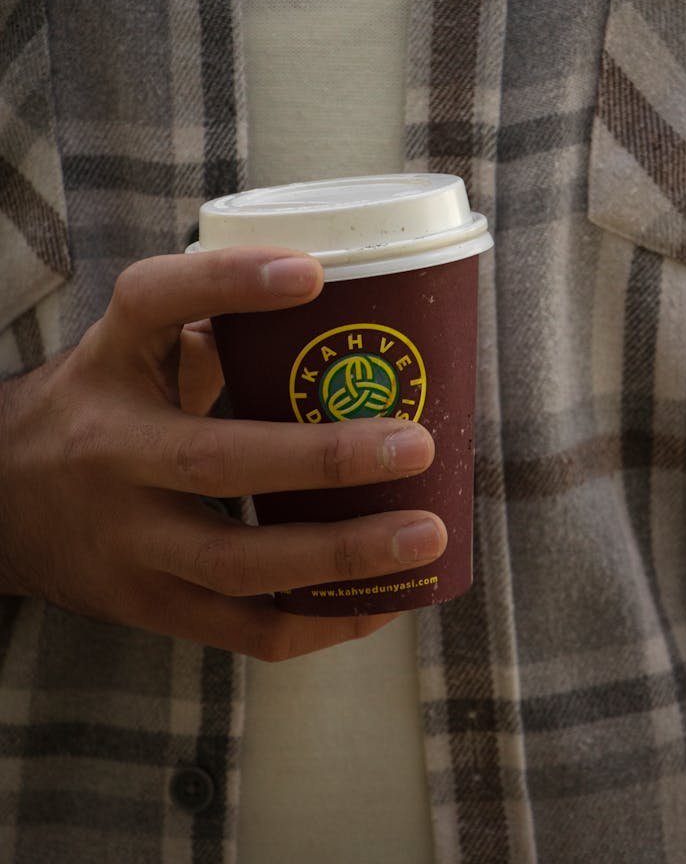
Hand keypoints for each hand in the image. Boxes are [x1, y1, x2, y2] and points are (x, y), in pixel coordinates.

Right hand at [0, 247, 443, 659]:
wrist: (3, 503)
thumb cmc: (102, 406)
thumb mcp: (133, 349)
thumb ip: (214, 319)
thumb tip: (343, 298)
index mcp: (111, 362)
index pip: (151, 303)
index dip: (230, 282)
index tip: (313, 274)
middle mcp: (111, 451)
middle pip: (216, 459)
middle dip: (324, 458)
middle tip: (417, 445)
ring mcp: (125, 540)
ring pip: (238, 563)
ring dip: (342, 558)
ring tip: (424, 535)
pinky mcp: (146, 605)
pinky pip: (241, 631)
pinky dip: (321, 623)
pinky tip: (384, 603)